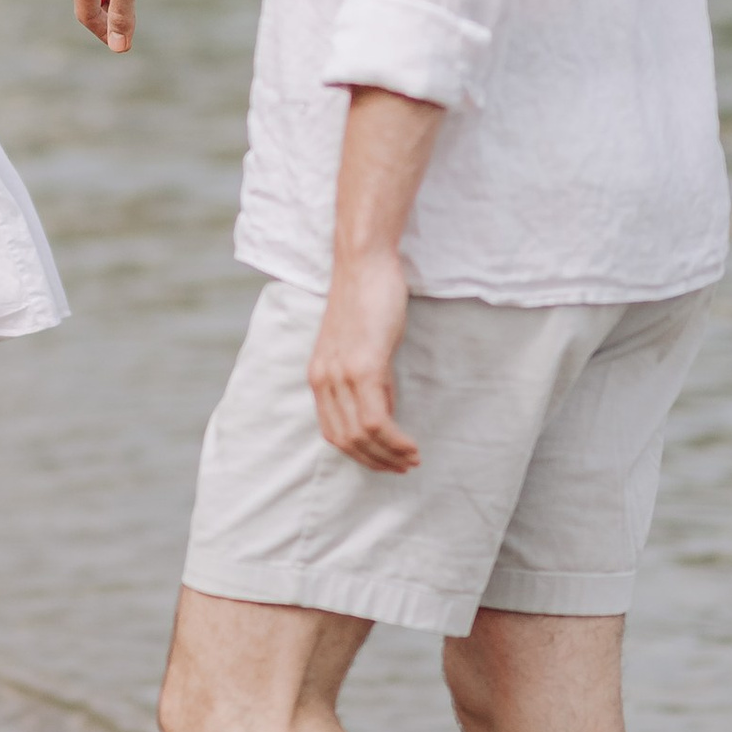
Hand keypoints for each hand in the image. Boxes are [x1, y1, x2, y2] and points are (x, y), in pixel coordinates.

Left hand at [308, 247, 416, 470]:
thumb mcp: (360, 346)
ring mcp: (342, 374)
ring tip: (411, 459)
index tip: (385, 461)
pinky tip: (411, 445)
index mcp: (319, 376)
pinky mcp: (363, 367)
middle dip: (375, 461)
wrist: (364, 264)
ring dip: (388, 455)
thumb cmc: (367, 299)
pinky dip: (394, 440)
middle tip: (402, 467)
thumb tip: (385, 409)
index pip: (332, 432)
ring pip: (361, 436)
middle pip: (344, 441)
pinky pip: (376, 419)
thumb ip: (368, 378)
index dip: (359, 454)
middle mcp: (323, 379)